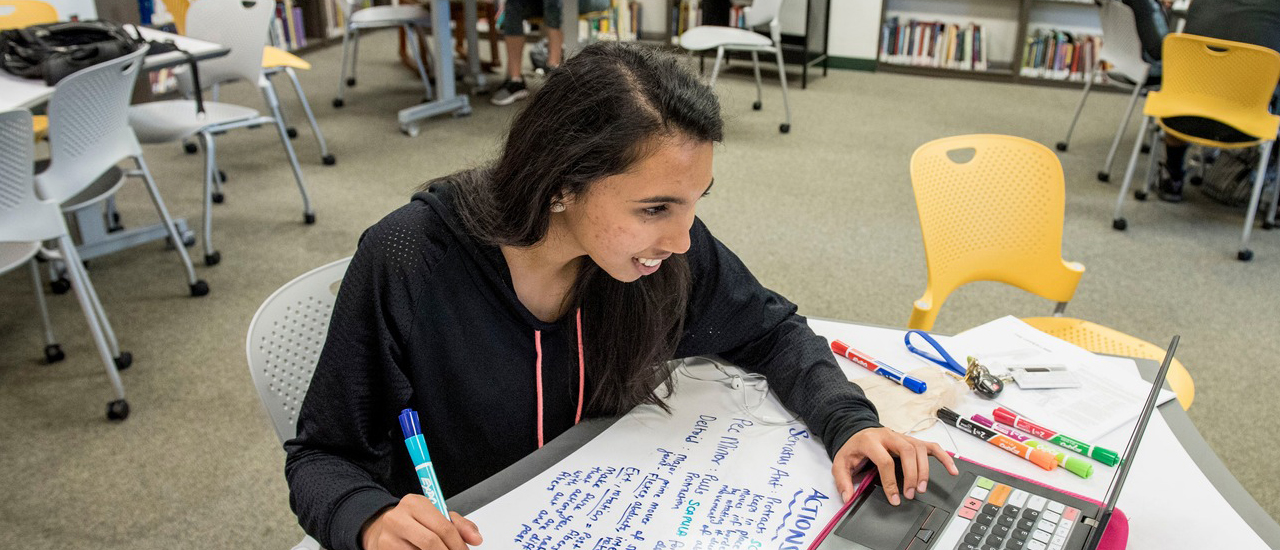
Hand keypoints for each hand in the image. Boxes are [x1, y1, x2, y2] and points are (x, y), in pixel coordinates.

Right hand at [361, 494, 482, 549]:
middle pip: (431, 543)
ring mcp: (387, 537)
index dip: (458, 545)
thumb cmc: (413, 522)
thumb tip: (476, 539)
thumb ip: (458, 525)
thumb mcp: (435, 516)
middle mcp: (398, 518)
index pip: (443, 527)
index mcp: (415, 503)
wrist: (380, 528)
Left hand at [831, 427, 958, 505]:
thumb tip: (848, 497)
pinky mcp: (912, 440)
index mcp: (871, 441)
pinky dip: (944, 457)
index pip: (885, 461)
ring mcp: (902, 437)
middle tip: (910, 494)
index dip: (890, 482)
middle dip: (911, 474)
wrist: (857, 432)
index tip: (894, 498)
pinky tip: (951, 469)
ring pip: (919, 448)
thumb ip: (843, 481)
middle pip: (906, 452)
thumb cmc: (853, 448)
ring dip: (924, 470)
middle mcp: (889, 436)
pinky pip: (932, 446)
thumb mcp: (840, 463)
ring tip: (921, 488)